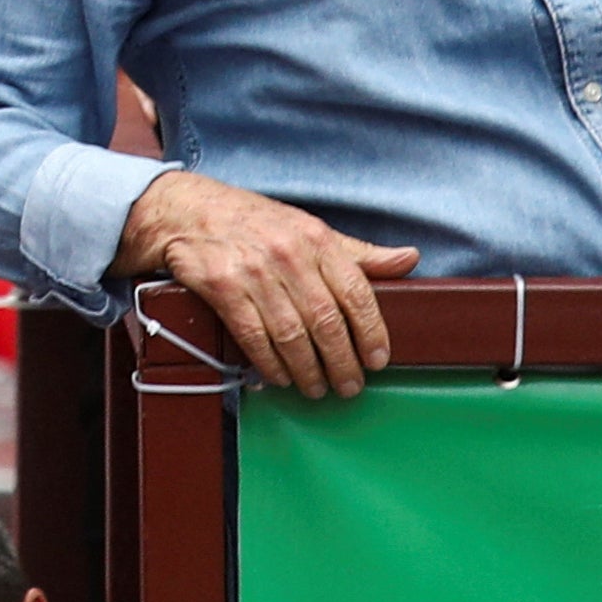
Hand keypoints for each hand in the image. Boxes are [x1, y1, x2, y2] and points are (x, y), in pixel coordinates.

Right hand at [113, 170, 417, 398]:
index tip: (378, 360)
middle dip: (342, 362)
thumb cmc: (259, 223)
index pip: (356, 291)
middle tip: (350, 387)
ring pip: (291, 334)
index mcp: (317, 239)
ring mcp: (254, 271)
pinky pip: (253, 336)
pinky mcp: (222, 287)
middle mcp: (289, 254)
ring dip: (307, 370)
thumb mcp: (312, 229)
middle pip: (326, 320)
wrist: (191, 211)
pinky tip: (280, 377)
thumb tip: (410, 258)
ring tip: (317, 389)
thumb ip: (359, 253)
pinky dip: (270, 363)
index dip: (371, 331)